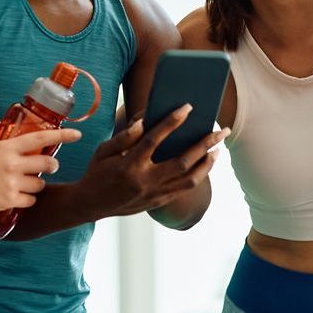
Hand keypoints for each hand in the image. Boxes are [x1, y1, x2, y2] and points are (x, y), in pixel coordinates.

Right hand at [0, 123, 80, 214]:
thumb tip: (3, 125)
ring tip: (26, 182)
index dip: (62, 135)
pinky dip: (28, 198)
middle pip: (47, 164)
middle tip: (48, 165)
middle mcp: (12, 166)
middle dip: (51, 164)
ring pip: (40, 184)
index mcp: (6, 148)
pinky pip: (30, 200)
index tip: (78, 134)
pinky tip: (18, 194)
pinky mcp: (8, 201)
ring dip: (37, 182)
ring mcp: (11, 184)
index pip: (40, 138)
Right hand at [78, 105, 225, 217]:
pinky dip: (198, 175)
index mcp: (129, 164)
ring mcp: (154, 194)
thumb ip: (125, 136)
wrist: (91, 205)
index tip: (188, 107)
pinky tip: (205, 163)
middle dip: (205, 144)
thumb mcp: (104, 150)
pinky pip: (184, 189)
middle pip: (182, 161)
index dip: (172, 122)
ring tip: (218, 148)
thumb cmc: (97, 172)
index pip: (154, 139)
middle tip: (222, 130)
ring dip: (207, 163)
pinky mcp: (158, 202)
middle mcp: (144, 181)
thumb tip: (145, 120)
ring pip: (190, 180)